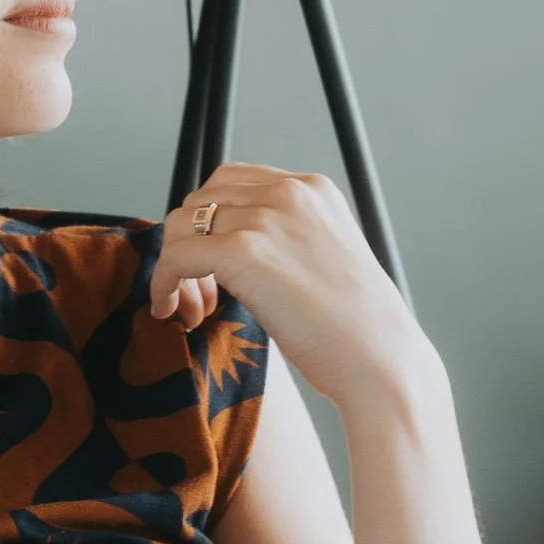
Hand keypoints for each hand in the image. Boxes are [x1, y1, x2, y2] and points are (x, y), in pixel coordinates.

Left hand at [151, 162, 443, 420]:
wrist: (380, 360)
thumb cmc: (356, 328)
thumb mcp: (324, 258)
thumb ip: (284, 239)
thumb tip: (225, 249)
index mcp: (312, 189)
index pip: (231, 182)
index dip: (211, 224)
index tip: (214, 268)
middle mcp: (288, 192)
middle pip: (200, 199)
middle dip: (191, 242)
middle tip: (202, 295)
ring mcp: (266, 218)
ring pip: (181, 225)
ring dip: (175, 265)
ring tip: (194, 307)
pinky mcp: (244, 251)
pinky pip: (175, 256)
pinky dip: (163, 282)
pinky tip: (171, 309)